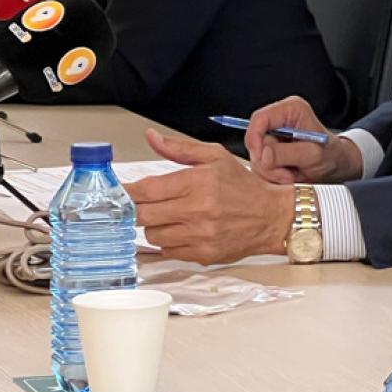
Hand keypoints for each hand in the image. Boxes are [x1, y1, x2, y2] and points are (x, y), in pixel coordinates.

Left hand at [127, 128, 295, 263]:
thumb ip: (179, 148)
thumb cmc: (243, 187)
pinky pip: (168, 252)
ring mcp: (200, 234)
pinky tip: (181, 232)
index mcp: (197, 182)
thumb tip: (152, 138)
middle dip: (136, 210)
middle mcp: (197, 209)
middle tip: (139, 206)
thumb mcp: (215, 157)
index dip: (126, 192)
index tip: (119, 192)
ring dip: (155, 227)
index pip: (146, 189)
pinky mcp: (203, 254)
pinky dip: (169, 243)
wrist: (271, 217)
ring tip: (170, 218)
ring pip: (153, 235)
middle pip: (143, 215)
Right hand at [245, 97, 360, 184]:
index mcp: (290, 110)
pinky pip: (261, 165)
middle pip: (255, 141)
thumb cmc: (331, 155)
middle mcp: (279, 120)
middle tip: (288, 173)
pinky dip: (273, 175)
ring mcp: (274, 136)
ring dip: (272, 171)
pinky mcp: (271, 150)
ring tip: (292, 174)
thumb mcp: (313, 154)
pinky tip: (288, 174)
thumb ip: (287, 153)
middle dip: (269, 162)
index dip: (255, 139)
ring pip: (256, 156)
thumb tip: (264, 155)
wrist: (336, 167)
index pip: (259, 119)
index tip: (262, 159)